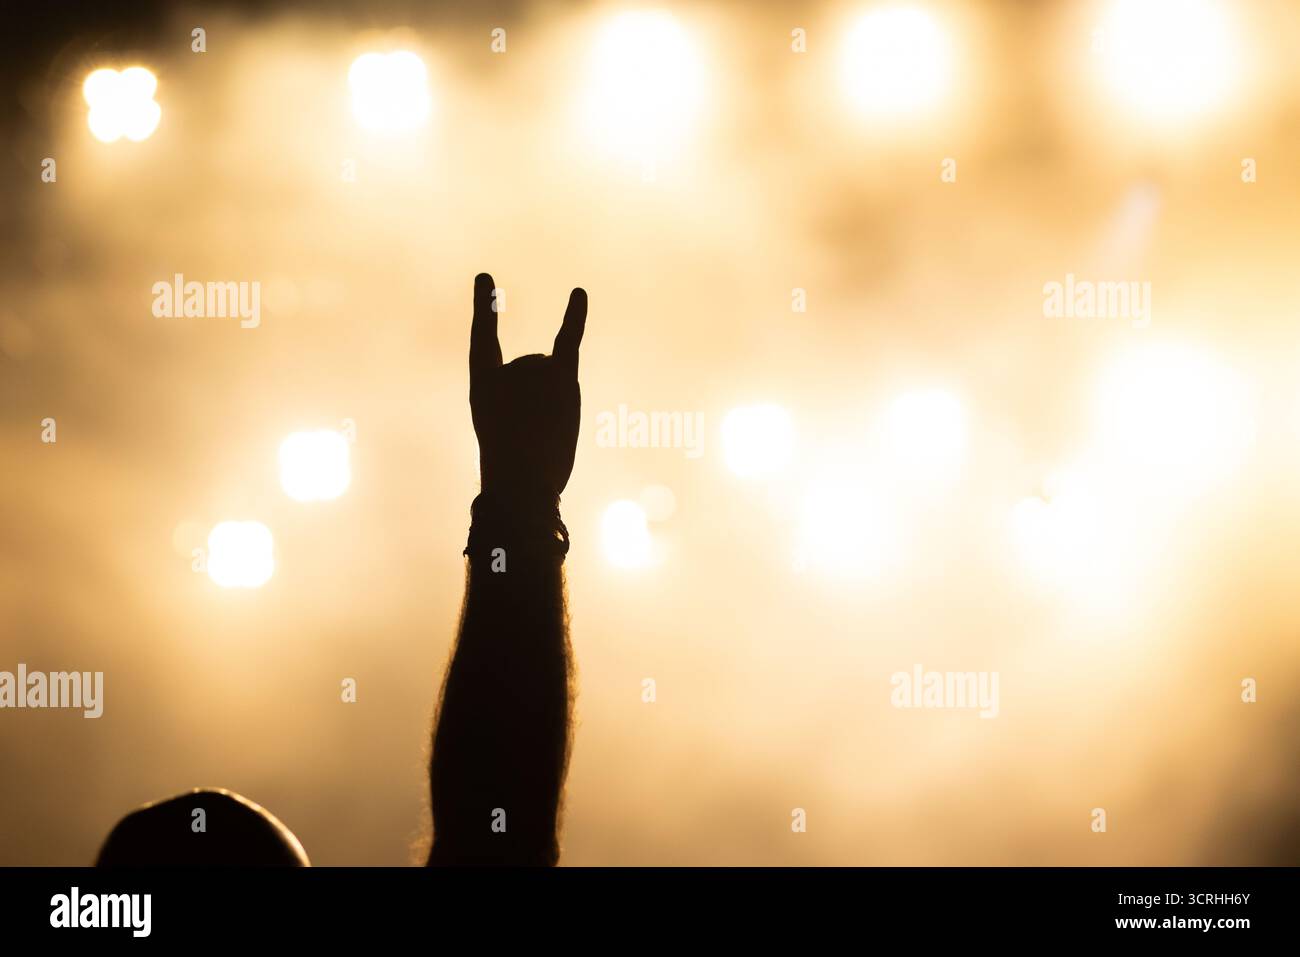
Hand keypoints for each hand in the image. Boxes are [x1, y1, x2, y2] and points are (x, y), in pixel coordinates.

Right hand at [469, 272, 586, 501]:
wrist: (521, 485)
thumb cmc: (515, 471)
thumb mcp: (511, 437)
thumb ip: (529, 402)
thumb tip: (558, 373)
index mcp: (481, 384)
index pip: (484, 339)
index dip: (487, 309)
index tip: (487, 278)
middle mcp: (504, 369)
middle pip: (537, 370)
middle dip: (544, 402)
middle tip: (533, 434)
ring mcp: (530, 369)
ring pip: (556, 374)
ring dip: (559, 402)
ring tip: (545, 430)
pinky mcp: (559, 377)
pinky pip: (569, 339)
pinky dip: (574, 315)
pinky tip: (578, 292)